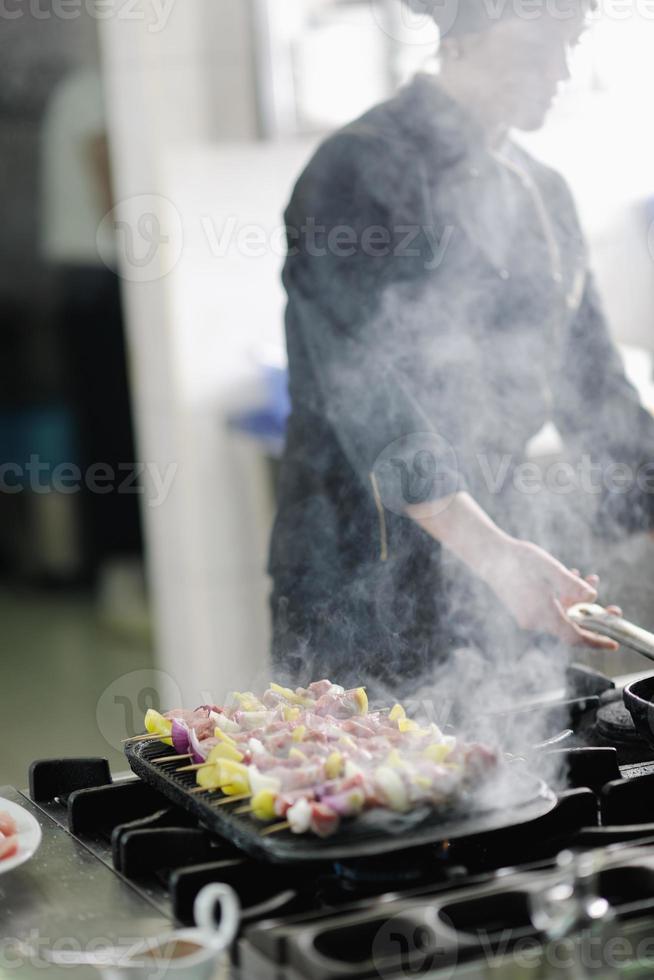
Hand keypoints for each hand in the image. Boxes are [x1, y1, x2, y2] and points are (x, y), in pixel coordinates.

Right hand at [487, 539, 619, 649]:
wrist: (489, 556)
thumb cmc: (518, 560)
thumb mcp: (551, 569)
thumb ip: (572, 585)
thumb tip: (592, 599)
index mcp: (542, 614)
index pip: (574, 636)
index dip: (596, 641)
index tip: (613, 643)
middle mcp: (535, 621)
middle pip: (571, 627)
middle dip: (593, 617)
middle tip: (613, 609)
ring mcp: (528, 617)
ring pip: (562, 615)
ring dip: (579, 602)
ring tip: (591, 580)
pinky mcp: (524, 610)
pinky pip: (551, 610)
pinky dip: (564, 598)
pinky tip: (570, 577)